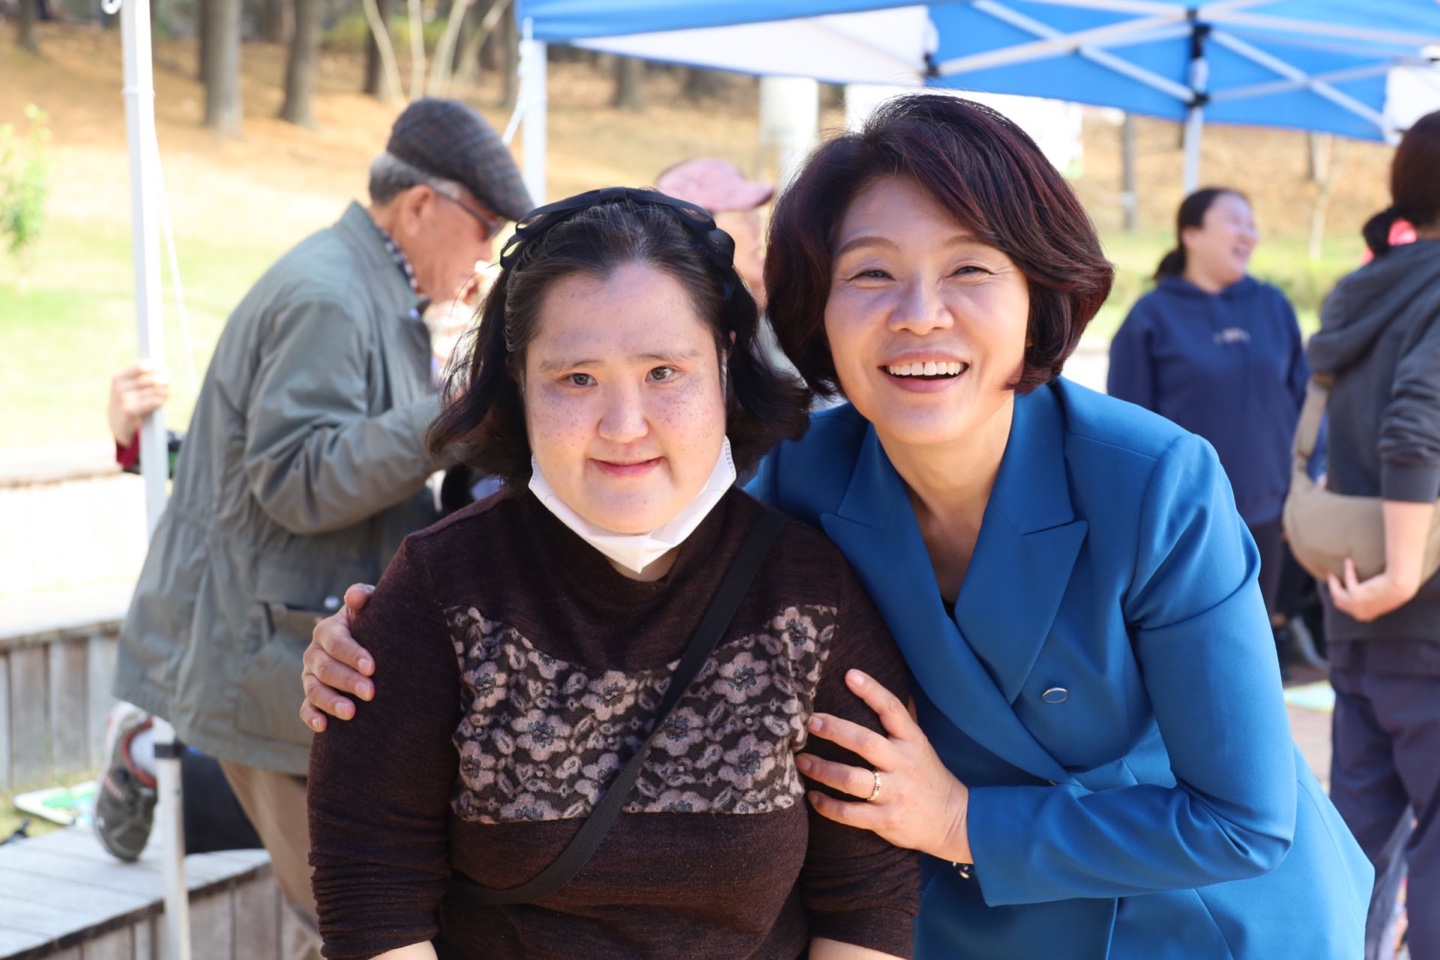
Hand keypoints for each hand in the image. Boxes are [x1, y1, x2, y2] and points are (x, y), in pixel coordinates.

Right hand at [108, 361, 171, 445]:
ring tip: (167, 392)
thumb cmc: (128, 401)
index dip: (155, 366)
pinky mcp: (130, 411)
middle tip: (170, 380)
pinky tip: (162, 401)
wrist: (117, 423)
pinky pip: (152, 402)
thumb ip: (141, 378)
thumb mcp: (128, 387)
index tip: (165, 368)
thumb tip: (163, 369)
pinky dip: (160, 401)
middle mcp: (119, 387)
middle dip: (163, 380)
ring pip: (154, 392)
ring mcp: (123, 400)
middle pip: (150, 380)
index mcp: (118, 378)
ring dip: (164, 392)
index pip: (140, 367)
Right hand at [300, 584, 377, 731]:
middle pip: (326, 668)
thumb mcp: (370, 607)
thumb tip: (356, 595)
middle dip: (347, 681)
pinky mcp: (311, 696)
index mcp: (327, 630)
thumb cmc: (373, 622)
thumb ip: (363, 597)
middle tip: (370, 692)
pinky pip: (306, 708)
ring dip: (331, 702)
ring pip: (314, 689)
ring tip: (351, 713)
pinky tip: (324, 726)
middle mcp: (314, 653)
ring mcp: (310, 676)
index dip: (352, 654)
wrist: (371, 643)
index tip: (372, 667)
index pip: (336, 643)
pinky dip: (312, 717)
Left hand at [796, 670, 972, 863]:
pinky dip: (827, 806)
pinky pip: (850, 813)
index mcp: (912, 742)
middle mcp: (903, 765)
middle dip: (835, 731)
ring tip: (802, 761)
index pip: (892, 709)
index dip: (872, 690)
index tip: (849, 675)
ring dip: (823, 770)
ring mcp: (895, 794)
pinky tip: (812, 796)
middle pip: (866, 743)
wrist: (955, 822)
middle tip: (810, 722)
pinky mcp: (886, 820)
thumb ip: (899, 722)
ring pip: (852, 780)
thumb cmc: (928, 777)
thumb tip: (875, 689)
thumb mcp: (920, 746)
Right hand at [1327, 556, 1420, 622]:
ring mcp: (1355, 605)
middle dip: (1335, 591)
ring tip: (1334, 573)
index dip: (1343, 598)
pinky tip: (1349, 561)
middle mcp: (1358, 613)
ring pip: (1336, 593)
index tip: (1342, 588)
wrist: (1402, 587)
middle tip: (1334, 579)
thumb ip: (1374, 600)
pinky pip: (1348, 579)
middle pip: (1338, 602)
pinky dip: (1348, 569)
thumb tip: (1369, 591)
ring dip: (1334, 582)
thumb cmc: (1398, 591)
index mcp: (1365, 616)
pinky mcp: (1354, 594)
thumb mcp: (1384, 599)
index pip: (1348, 609)